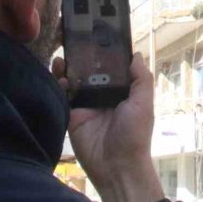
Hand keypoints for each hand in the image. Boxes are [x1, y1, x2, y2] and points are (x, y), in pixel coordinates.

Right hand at [52, 54, 164, 201]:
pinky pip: (62, 96)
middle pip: (89, 70)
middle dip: (80, 56)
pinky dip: (58, 83)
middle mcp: (102, 95)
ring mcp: (85, 104)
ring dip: (67, 67)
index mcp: (121, 91)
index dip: (102, 52)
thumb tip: (136, 53)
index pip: (110, 66)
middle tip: (72, 40)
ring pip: (74, 80)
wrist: (117, 166)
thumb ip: (141, 78)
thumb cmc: (135, 134)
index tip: (93, 34)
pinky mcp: (71, 114)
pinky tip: (58, 74)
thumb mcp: (144, 104)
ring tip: (62, 56)